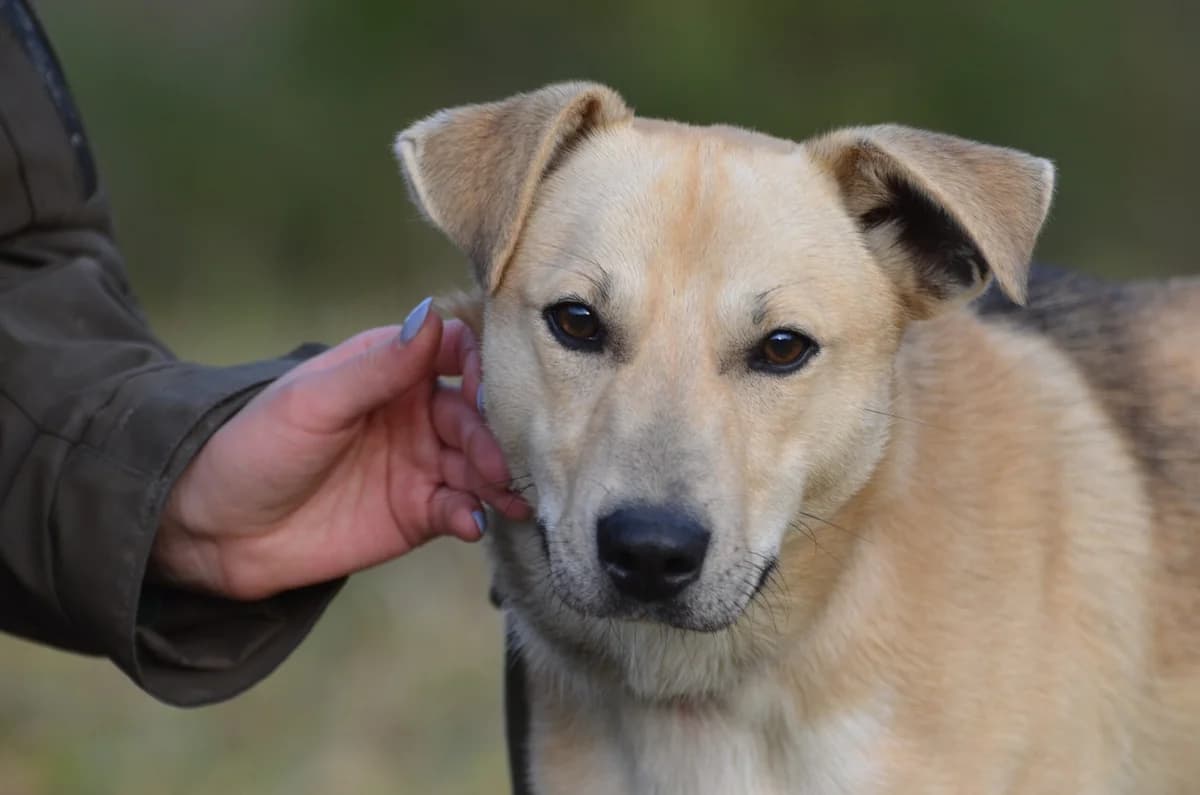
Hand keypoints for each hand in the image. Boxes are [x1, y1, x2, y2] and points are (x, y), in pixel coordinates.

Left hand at [152, 298, 529, 599]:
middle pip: (476, 414)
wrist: (214, 529)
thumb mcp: (314, 401)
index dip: (482, 367)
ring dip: (497, 480)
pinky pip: (460, 509)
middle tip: (497, 466)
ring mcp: (419, 463)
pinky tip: (471, 524)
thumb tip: (433, 315)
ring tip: (508, 499)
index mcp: (390, 368)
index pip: (456, 351)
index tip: (487, 392)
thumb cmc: (254, 447)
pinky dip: (473, 515)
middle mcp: (414, 411)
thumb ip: (379, 367)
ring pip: (478, 464)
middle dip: (493, 438)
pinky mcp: (418, 512)